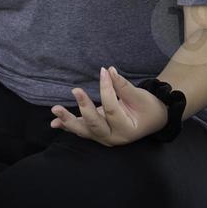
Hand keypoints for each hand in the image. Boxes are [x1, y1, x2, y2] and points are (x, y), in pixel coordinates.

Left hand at [49, 66, 168, 146]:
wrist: (152, 120)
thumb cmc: (148, 108)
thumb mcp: (140, 97)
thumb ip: (122, 86)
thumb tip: (108, 70)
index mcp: (127, 130)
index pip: (112, 108)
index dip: (106, 89)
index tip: (103, 71)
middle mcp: (113, 137)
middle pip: (94, 124)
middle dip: (84, 107)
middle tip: (75, 90)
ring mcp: (102, 137)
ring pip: (83, 131)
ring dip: (68, 120)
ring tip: (55, 110)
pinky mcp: (95, 132)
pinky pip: (81, 130)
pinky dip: (67, 126)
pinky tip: (54, 123)